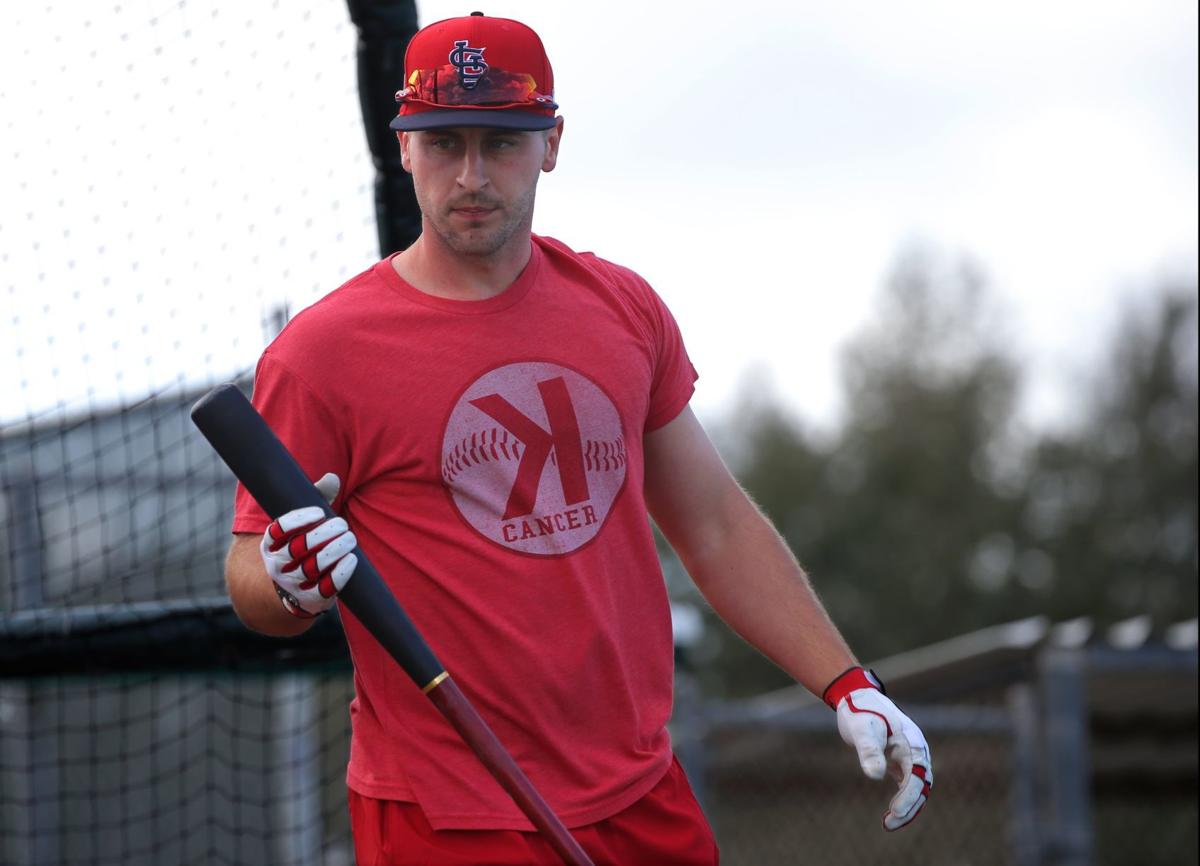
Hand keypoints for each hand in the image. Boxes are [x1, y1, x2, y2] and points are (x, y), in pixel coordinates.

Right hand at [260, 472, 356, 617]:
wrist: (293, 589)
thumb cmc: (303, 545)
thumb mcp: (304, 522)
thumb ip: (316, 498)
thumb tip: (333, 478)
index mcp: (270, 544)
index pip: (278, 530)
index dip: (299, 520)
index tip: (321, 512)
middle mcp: (276, 565)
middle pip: (298, 548)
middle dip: (323, 534)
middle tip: (343, 524)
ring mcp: (292, 584)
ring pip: (312, 568)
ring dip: (334, 551)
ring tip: (350, 538)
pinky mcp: (310, 599)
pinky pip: (325, 588)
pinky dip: (340, 574)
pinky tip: (352, 559)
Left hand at [823, 667, 931, 830]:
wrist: (856, 697)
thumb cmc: (860, 711)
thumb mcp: (861, 730)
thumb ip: (869, 751)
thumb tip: (875, 775)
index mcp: (912, 742)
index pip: (918, 776)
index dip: (908, 796)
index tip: (894, 812)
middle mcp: (916, 750)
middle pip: (922, 786)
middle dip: (909, 807)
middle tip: (889, 824)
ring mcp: (911, 756)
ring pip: (917, 787)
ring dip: (907, 806)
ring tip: (889, 824)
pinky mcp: (901, 760)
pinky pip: (908, 784)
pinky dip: (903, 799)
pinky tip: (890, 813)